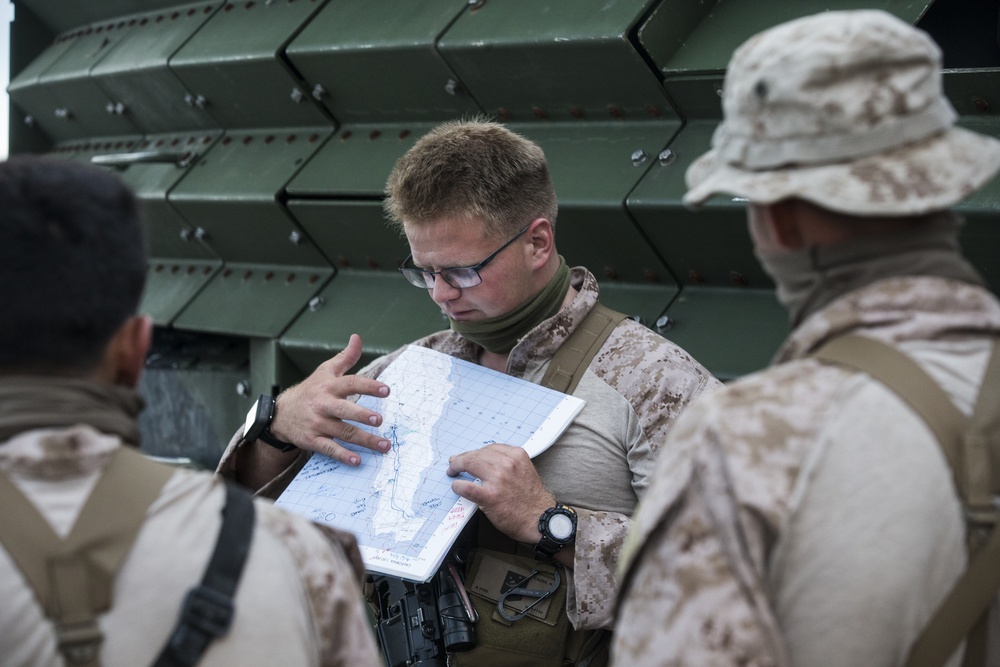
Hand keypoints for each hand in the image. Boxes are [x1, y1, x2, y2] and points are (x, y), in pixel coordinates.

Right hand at [269, 334, 390, 465]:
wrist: (281, 414)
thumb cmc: (310, 390)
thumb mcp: (325, 371)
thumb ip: (345, 357)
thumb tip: (358, 337)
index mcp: (329, 386)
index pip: (351, 383)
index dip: (369, 386)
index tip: (386, 390)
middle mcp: (323, 404)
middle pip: (345, 410)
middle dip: (362, 415)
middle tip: (379, 420)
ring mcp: (317, 424)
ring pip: (342, 432)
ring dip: (364, 440)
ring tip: (383, 445)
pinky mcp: (312, 440)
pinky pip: (329, 449)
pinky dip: (343, 455)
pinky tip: (357, 460)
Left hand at [447, 443, 554, 544]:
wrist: (540, 519)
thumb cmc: (533, 499)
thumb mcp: (525, 470)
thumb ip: (509, 463)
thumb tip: (487, 462)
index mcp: (516, 456)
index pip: (489, 448)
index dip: (476, 452)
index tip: (470, 456)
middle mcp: (507, 464)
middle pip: (477, 454)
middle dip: (463, 458)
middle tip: (455, 463)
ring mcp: (498, 479)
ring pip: (469, 464)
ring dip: (457, 467)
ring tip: (453, 471)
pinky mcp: (490, 496)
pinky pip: (467, 487)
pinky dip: (458, 486)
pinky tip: (456, 487)